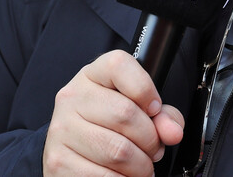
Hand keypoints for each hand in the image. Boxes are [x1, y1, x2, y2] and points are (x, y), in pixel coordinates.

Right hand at [43, 50, 184, 175]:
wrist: (70, 152)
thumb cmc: (107, 127)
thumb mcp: (136, 110)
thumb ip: (162, 116)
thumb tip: (172, 131)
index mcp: (92, 76)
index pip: (119, 66)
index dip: (145, 89)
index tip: (154, 109)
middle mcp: (72, 98)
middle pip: (126, 113)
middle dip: (151, 140)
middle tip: (153, 149)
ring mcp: (62, 130)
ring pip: (118, 151)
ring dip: (140, 166)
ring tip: (141, 166)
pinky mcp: (59, 161)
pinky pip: (104, 176)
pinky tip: (124, 175)